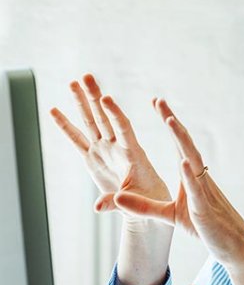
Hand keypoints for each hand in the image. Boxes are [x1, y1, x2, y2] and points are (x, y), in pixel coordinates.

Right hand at [49, 74, 170, 214]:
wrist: (146, 205)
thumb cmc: (149, 201)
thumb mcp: (138, 203)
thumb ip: (118, 202)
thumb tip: (97, 208)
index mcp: (133, 153)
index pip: (123, 128)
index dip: (115, 113)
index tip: (107, 97)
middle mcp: (117, 147)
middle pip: (104, 117)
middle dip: (95, 97)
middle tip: (87, 76)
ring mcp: (104, 151)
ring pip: (91, 122)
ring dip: (82, 103)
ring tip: (73, 82)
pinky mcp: (93, 158)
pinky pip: (76, 140)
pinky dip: (65, 126)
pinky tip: (54, 110)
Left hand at [112, 99, 243, 284]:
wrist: (234, 247)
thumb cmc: (206, 228)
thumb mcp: (169, 216)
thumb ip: (144, 206)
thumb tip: (117, 197)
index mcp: (191, 177)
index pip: (179, 145)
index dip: (169, 123)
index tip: (157, 103)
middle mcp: (199, 178)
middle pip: (185, 144)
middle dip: (172, 121)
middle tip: (159, 100)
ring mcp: (204, 191)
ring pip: (192, 160)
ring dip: (182, 140)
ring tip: (170, 120)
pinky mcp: (205, 209)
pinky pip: (197, 189)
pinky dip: (190, 175)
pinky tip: (184, 162)